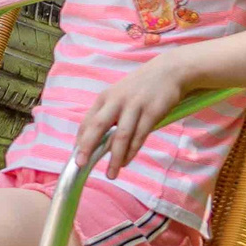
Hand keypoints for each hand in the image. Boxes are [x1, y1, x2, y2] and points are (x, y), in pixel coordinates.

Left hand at [71, 55, 191, 179]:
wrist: (169, 71)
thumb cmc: (141, 87)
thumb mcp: (120, 96)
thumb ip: (109, 115)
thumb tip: (98, 141)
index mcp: (105, 97)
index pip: (88, 121)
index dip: (80, 140)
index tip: (76, 157)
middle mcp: (117, 101)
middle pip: (98, 126)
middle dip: (87, 146)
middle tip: (80, 164)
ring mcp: (134, 106)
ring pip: (120, 136)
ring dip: (114, 157)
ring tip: (111, 174)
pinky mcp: (152, 112)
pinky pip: (139, 136)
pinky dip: (131, 151)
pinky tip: (126, 162)